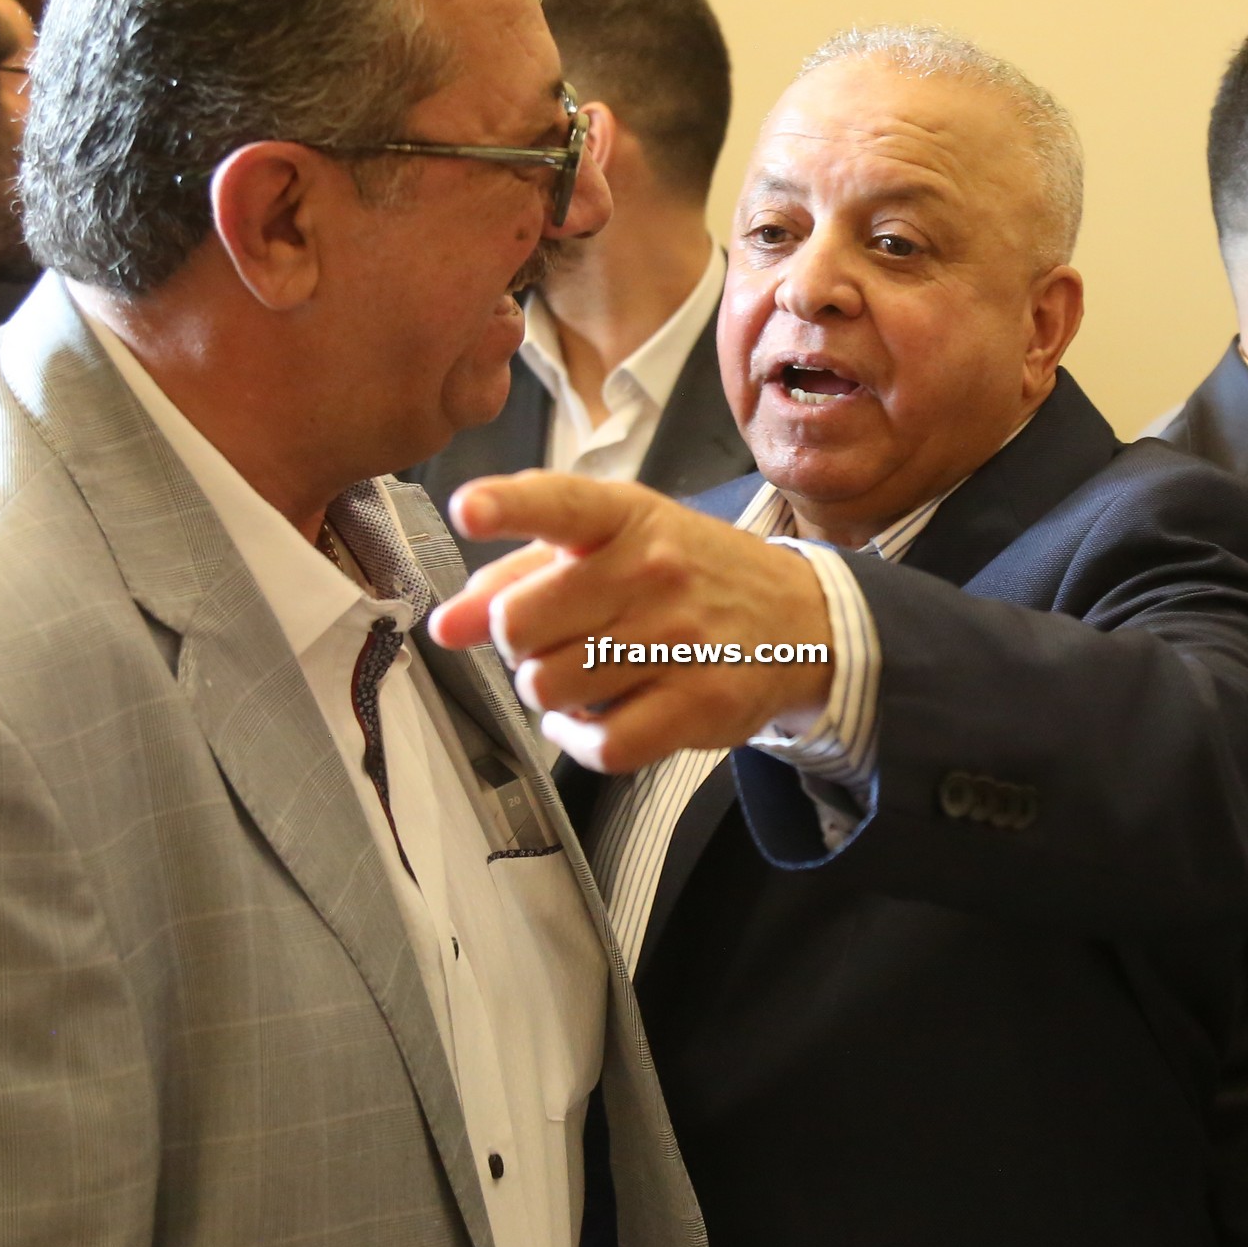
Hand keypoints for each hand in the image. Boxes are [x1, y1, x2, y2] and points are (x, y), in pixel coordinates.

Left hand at [428, 471, 835, 771]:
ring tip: (578, 674)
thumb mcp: (612, 548)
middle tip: (548, 639)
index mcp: (626, 517)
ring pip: (549, 687)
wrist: (799, 620)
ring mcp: (681, 639)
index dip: (507, 506)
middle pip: (522, 625)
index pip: (560, 503)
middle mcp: (652, 570)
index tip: (469, 509)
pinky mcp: (700, 704)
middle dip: (516, 642)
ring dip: (547, 691)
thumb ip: (520, 575)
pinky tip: (588, 718)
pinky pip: (601, 743)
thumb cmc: (687, 576)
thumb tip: (448, 624)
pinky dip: (578, 738)